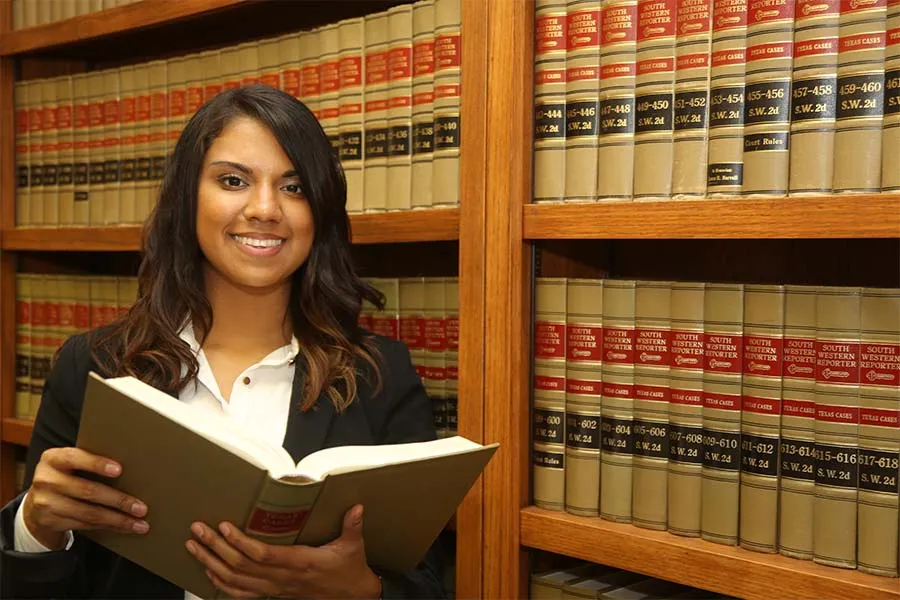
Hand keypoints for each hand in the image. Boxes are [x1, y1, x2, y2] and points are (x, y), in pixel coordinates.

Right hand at [22, 447, 149, 549]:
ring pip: (88, 513)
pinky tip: (123, 527)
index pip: (76, 458)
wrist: (37, 500)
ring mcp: (46, 503)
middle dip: (118, 501)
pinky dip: (107, 527)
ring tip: (139, 524)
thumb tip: (133, 464)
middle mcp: (46, 480)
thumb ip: (90, 460)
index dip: (97, 464)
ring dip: (117, 520)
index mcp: (53, 458)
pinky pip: (85, 525)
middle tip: (141, 508)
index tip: (120, 470)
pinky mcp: (50, 521)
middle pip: (88, 491)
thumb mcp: (71, 463)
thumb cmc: (66, 474)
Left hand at [186, 504, 381, 599]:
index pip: (263, 555)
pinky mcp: (273, 594)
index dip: (241, 543)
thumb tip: (356, 508)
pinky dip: (221, 584)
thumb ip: (352, 526)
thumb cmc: (349, 570)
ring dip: (211, 564)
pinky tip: (208, 572)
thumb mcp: (353, 547)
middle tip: (198, 530)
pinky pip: (241, 594)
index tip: (224, 526)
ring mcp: (276, 589)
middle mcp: (283, 578)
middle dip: (216, 548)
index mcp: (301, 563)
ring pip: (236, 581)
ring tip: (194, 547)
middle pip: (241, 566)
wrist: (352, 597)